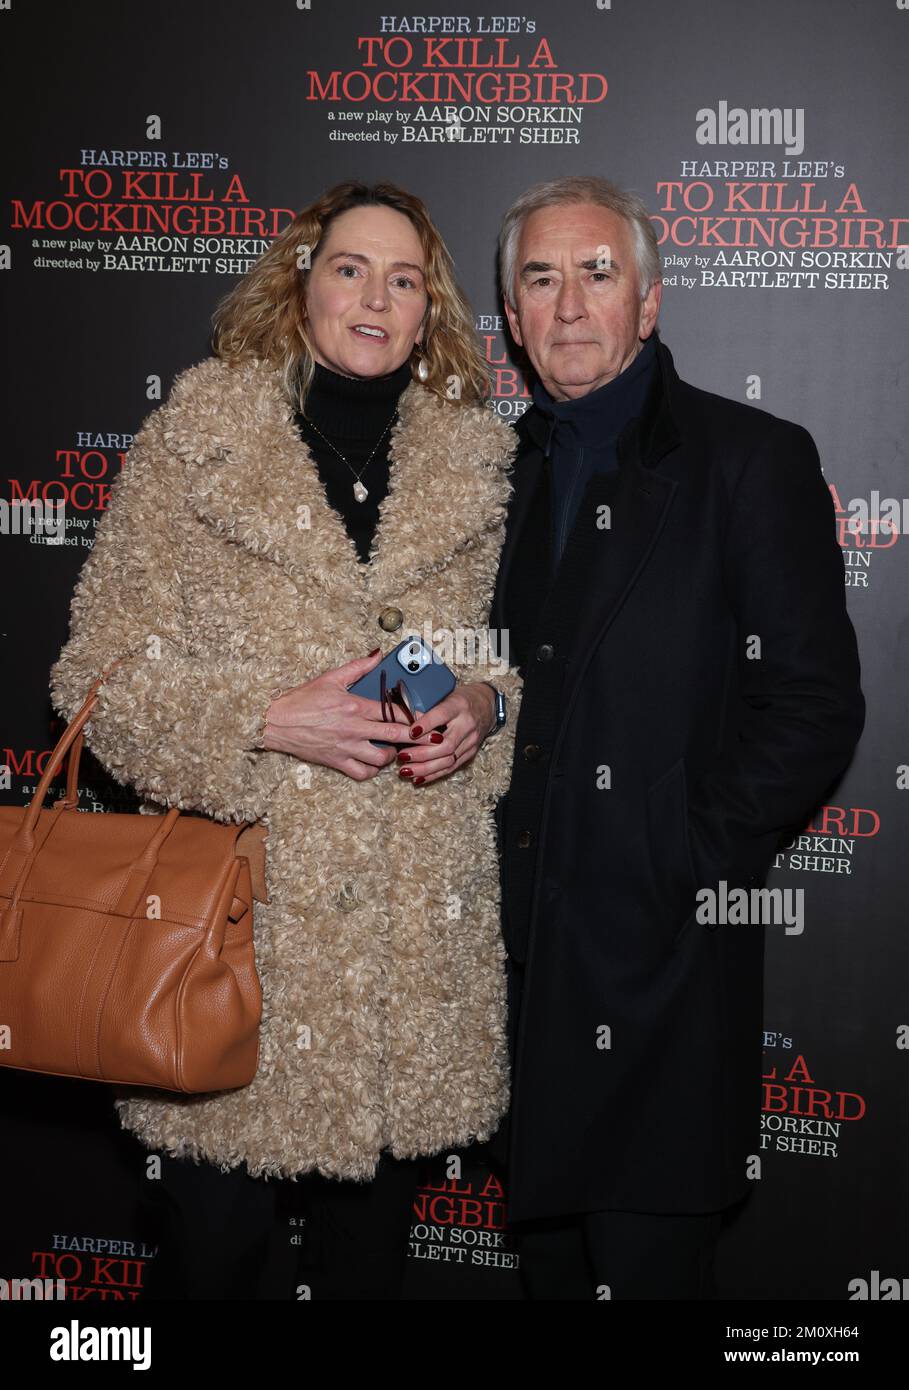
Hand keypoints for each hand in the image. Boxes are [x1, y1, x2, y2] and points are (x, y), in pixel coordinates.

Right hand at [260, 649, 422, 781]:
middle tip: (425, 737)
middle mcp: (354, 729)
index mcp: (355, 706)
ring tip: (395, 749)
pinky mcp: (337, 762)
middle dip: (415, 738)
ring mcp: (346, 748)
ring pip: (382, 759)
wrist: (276, 722)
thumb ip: (358, 667)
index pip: (394, 712)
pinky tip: (375, 763)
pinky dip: (372, 770)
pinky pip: (362, 773)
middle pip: (396, 737)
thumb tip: (377, 655)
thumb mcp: (331, 678)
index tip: (423, 717)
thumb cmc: (301, 700)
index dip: (414, 715)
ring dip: (393, 755)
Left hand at [392, 681, 496, 786]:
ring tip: (405, 771)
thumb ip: (428, 709)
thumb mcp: (446, 695)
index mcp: (459, 705)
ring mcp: (471, 741)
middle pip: (446, 744)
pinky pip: (452, 767)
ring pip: (448, 759)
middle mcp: (467, 724)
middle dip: (421, 753)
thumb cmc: (460, 699)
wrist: (487, 705)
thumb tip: (402, 722)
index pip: (442, 714)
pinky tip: (418, 778)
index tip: (409, 732)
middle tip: (401, 756)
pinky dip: (434, 774)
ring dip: (425, 768)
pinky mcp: (471, 753)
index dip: (426, 724)